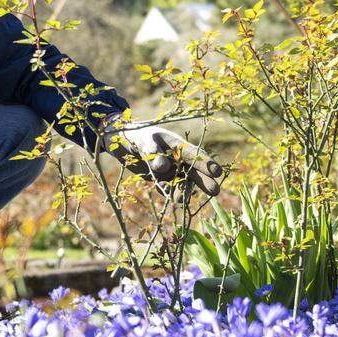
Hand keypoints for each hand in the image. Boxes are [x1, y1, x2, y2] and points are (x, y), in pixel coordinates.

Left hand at [103, 118, 223, 195]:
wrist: (120, 141)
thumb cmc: (133, 135)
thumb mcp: (141, 140)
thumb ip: (152, 152)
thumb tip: (163, 167)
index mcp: (176, 144)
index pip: (194, 153)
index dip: (205, 162)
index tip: (216, 172)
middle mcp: (177, 157)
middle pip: (194, 170)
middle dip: (204, 180)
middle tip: (215, 191)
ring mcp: (171, 169)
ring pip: (184, 182)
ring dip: (185, 191)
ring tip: (180, 201)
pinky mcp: (162, 178)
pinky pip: (170, 188)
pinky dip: (171, 193)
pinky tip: (170, 197)